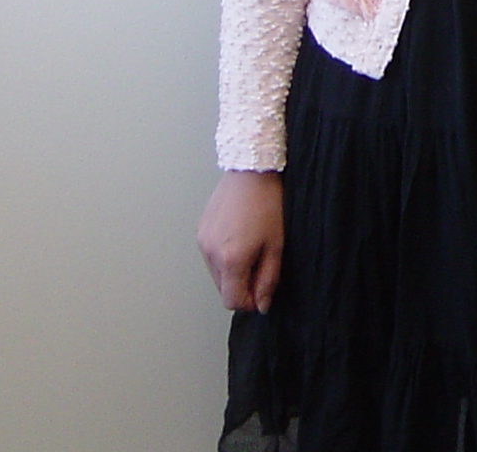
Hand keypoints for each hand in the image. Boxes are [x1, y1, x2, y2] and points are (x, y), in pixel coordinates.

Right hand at [197, 169, 283, 312]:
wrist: (251, 170)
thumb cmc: (268, 204)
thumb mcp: (276, 245)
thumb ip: (268, 279)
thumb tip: (262, 305)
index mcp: (231, 260)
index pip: (232, 302)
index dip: (249, 302)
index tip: (262, 291)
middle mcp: (210, 254)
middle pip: (223, 289)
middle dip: (241, 285)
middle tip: (260, 264)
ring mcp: (202, 242)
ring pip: (216, 273)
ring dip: (232, 271)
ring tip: (250, 247)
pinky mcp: (200, 231)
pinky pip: (210, 256)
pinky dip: (223, 255)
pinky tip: (238, 236)